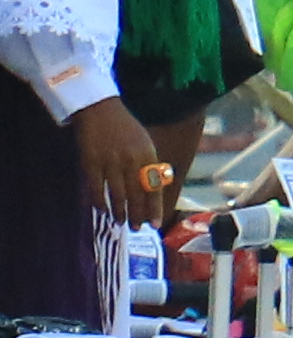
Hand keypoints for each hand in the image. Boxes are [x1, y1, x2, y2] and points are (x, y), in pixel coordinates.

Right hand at [63, 97, 158, 220]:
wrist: (100, 110)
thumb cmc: (126, 129)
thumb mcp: (145, 144)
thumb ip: (150, 166)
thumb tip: (155, 191)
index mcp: (148, 156)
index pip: (153, 188)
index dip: (154, 208)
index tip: (156, 224)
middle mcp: (131, 161)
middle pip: (136, 195)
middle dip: (137, 214)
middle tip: (137, 227)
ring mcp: (110, 162)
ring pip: (117, 194)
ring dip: (119, 211)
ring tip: (120, 221)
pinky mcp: (91, 162)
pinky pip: (96, 188)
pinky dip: (99, 201)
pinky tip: (102, 210)